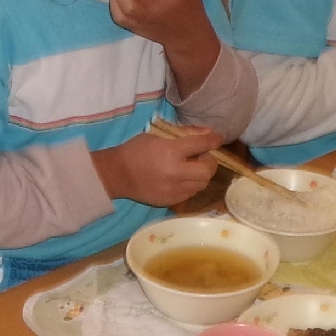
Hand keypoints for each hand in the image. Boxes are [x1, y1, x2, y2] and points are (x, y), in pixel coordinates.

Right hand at [93, 123, 218, 205]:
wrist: (117, 174)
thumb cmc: (136, 150)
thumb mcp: (157, 136)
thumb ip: (185, 134)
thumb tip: (209, 134)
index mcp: (170, 152)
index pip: (200, 145)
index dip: (213, 141)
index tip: (218, 139)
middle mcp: (174, 173)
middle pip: (207, 170)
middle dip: (210, 162)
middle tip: (204, 157)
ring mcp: (173, 190)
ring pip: (202, 184)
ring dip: (202, 175)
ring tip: (193, 168)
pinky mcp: (170, 201)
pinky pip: (191, 194)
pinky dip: (192, 185)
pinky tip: (183, 179)